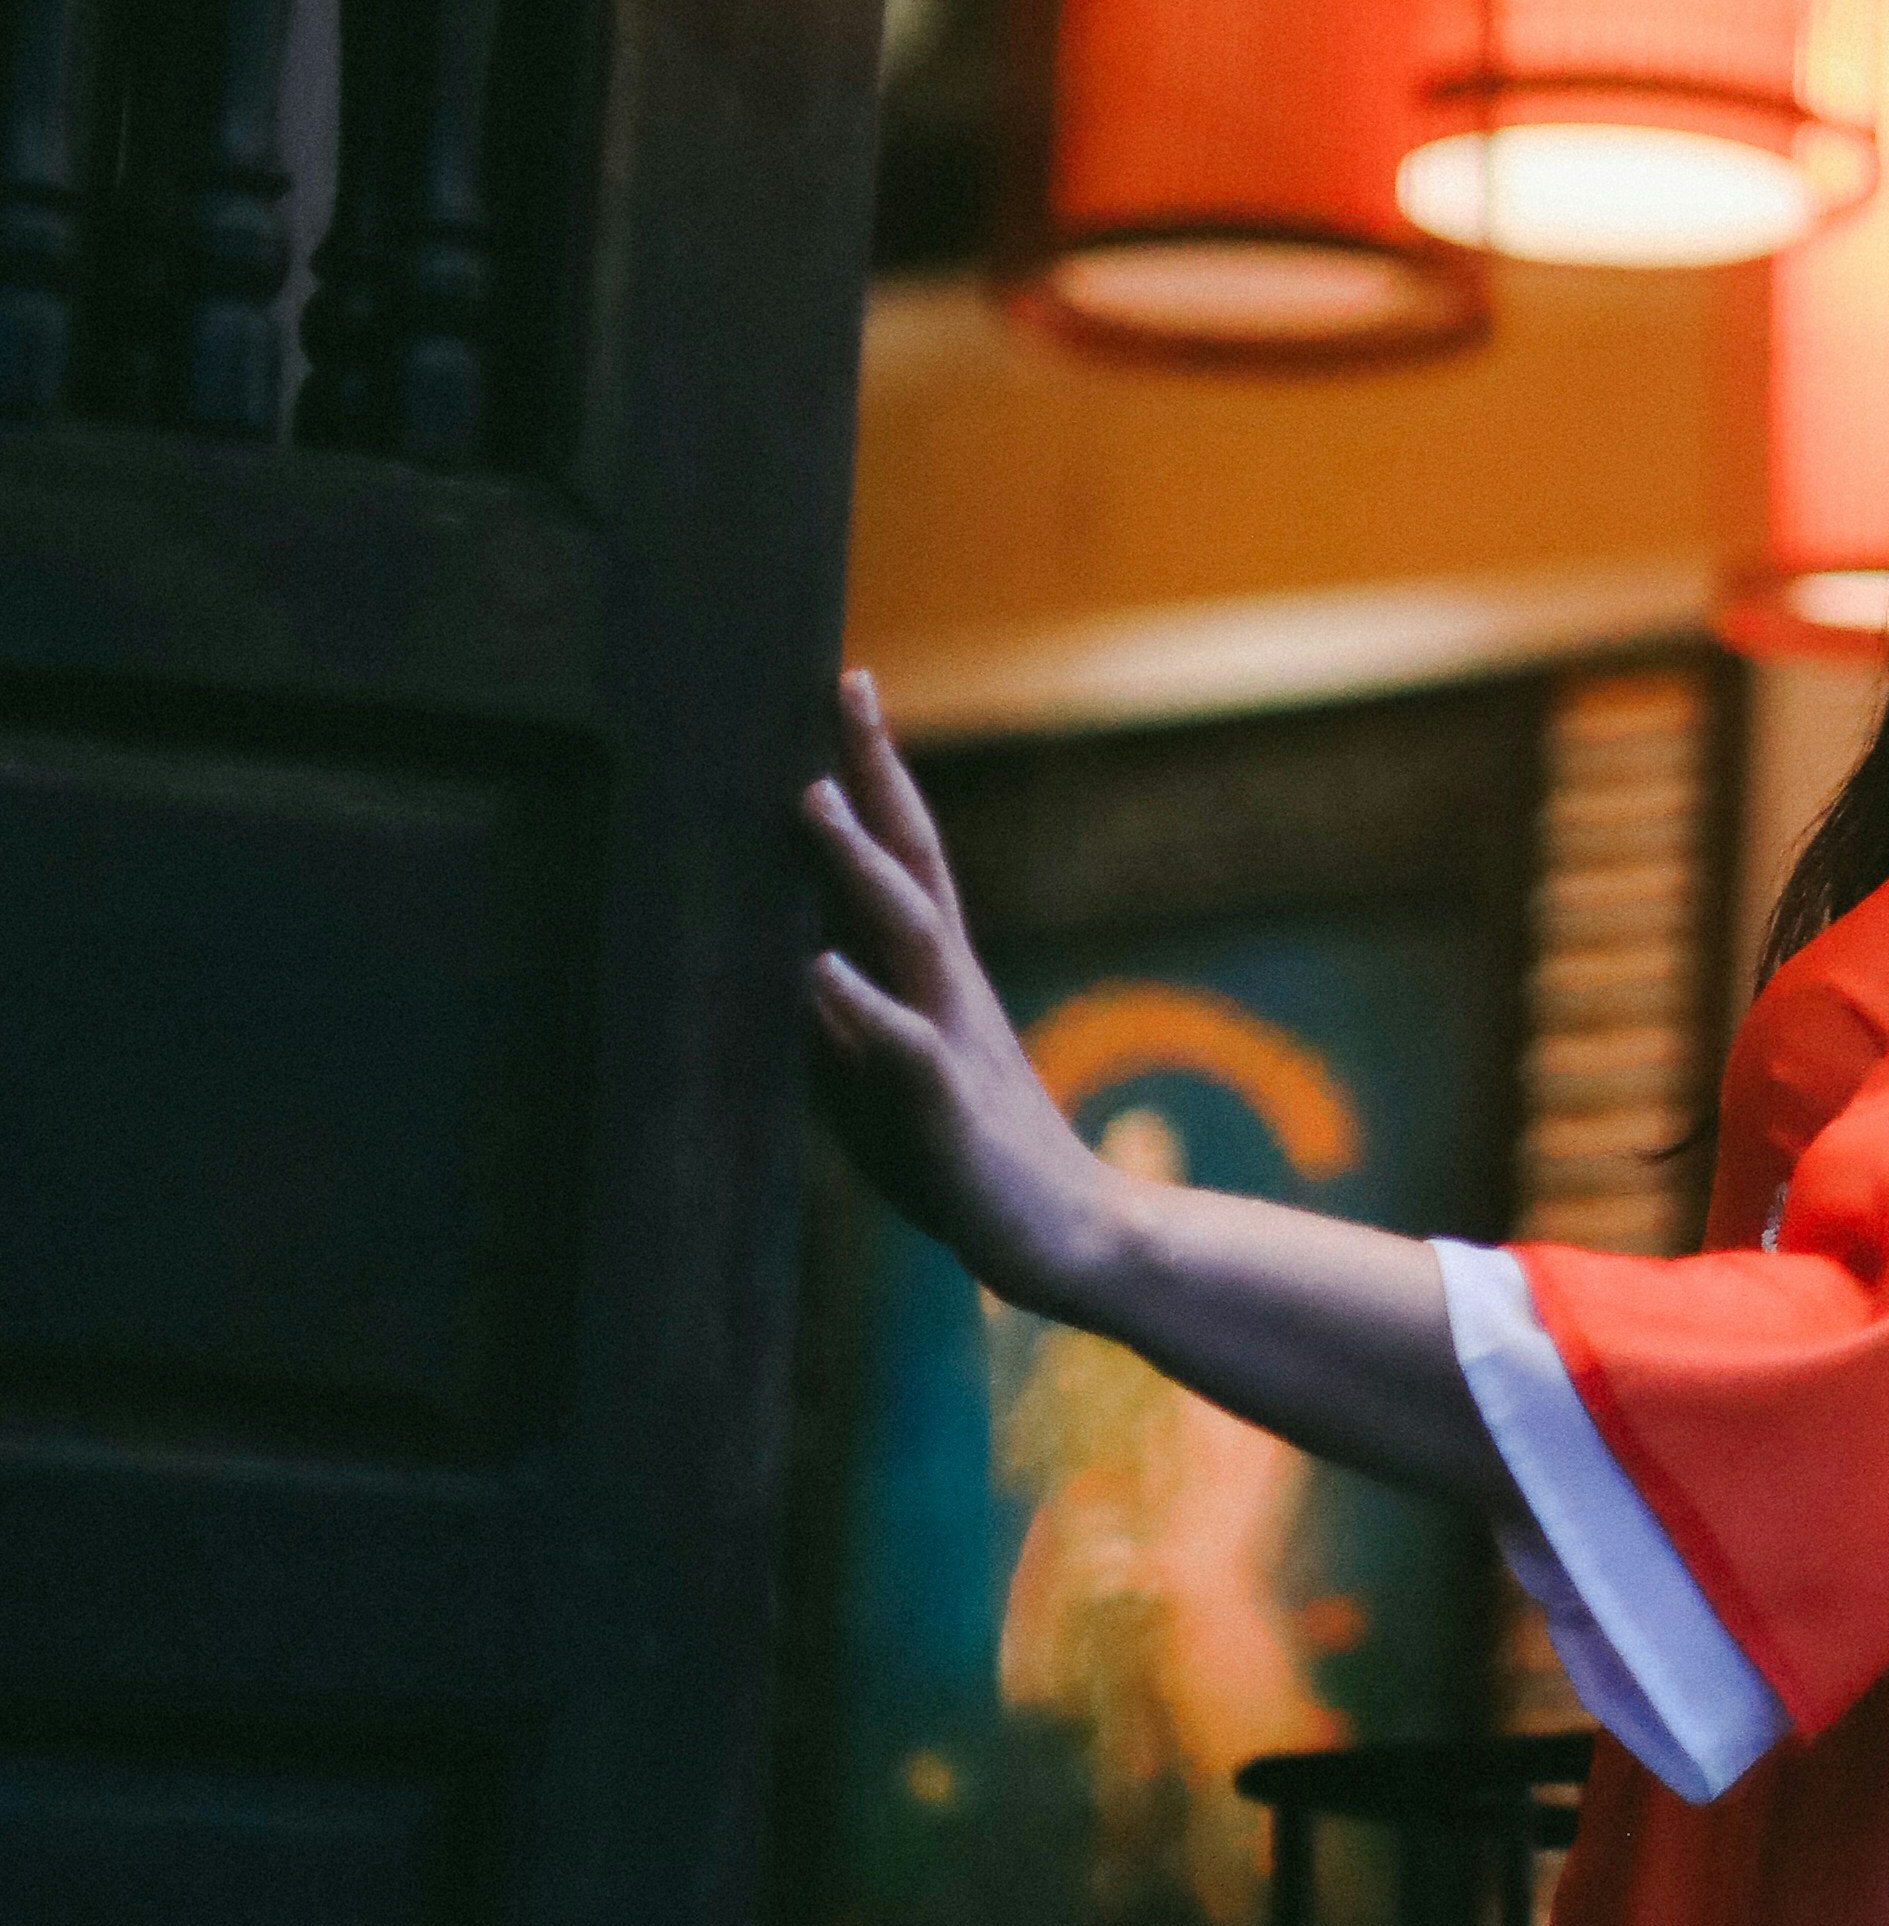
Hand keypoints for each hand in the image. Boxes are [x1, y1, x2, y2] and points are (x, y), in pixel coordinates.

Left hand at [801, 673, 1116, 1316]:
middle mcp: (949, 988)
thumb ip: (837, 1023)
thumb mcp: (881, 1083)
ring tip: (812, 805)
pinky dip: (860, 1005)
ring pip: (909, 935)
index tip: (850, 688)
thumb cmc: (964, 1158)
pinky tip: (818, 968)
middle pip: (915, 862)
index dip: (875, 773)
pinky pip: (903, 1047)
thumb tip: (784, 965)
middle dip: (877, 777)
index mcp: (936, 976)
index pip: (907, 854)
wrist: (1068, 1237)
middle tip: (847, 692)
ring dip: (858, 867)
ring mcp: (954, 1042)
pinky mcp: (949, 1110)